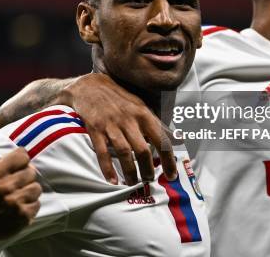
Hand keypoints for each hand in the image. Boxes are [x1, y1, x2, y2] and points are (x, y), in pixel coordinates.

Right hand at [0, 147, 40, 241]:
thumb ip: (3, 162)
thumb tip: (23, 153)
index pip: (22, 155)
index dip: (22, 161)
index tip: (19, 166)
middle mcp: (4, 187)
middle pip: (31, 172)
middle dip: (26, 178)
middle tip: (18, 185)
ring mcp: (14, 203)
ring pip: (37, 188)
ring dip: (30, 192)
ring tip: (20, 197)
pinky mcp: (23, 216)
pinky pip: (37, 203)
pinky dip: (30, 206)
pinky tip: (20, 208)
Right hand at [59, 73, 176, 184]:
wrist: (90, 86)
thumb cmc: (120, 98)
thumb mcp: (142, 107)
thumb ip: (159, 125)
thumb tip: (180, 139)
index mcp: (144, 114)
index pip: (161, 140)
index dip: (169, 160)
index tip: (172, 175)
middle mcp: (129, 119)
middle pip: (143, 150)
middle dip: (148, 169)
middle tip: (149, 180)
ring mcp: (111, 124)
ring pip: (124, 153)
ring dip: (130, 171)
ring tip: (132, 182)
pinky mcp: (95, 128)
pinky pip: (102, 152)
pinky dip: (107, 168)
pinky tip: (112, 180)